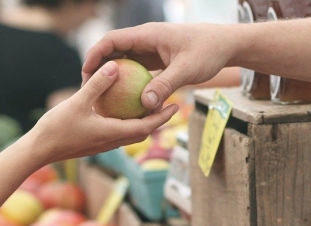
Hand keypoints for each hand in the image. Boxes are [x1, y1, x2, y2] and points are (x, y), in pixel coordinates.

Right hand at [31, 61, 178, 165]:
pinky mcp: (95, 143)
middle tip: (168, 104)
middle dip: (157, 120)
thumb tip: (115, 66)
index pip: (146, 127)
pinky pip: (117, 132)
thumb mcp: (77, 102)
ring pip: (130, 134)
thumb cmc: (57, 128)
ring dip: (143, 122)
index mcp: (113, 134)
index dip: (163, 117)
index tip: (176, 106)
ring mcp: (103, 144)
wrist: (39, 150)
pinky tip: (121, 109)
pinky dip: (126, 122)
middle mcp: (112, 142)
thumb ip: (97, 85)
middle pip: (142, 132)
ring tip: (149, 106)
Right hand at [82, 23, 235, 111]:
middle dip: (99, 67)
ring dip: (112, 76)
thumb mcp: (187, 70)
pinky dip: (128, 82)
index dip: (95, 54)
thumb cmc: (208, 52)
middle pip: (114, 50)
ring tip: (101, 96)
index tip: (86, 72)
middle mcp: (146, 40)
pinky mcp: (157, 59)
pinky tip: (124, 101)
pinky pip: (137, 70)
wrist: (225, 45)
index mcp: (148, 35)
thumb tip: (145, 105)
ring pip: (124, 61)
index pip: (112, 40)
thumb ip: (165, 86)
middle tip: (88, 88)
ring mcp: (151, 49)